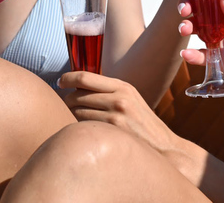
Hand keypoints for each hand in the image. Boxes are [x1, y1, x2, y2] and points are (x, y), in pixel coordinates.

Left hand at [60, 72, 180, 156]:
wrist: (163, 146)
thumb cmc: (142, 124)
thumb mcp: (131, 100)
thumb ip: (109, 91)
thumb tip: (78, 86)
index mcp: (123, 86)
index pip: (86, 77)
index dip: (68, 78)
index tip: (60, 82)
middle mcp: (119, 97)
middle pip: (77, 94)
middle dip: (67, 100)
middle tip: (66, 106)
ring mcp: (116, 115)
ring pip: (77, 111)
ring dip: (72, 115)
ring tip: (76, 120)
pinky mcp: (113, 131)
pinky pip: (84, 126)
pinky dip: (79, 128)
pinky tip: (84, 132)